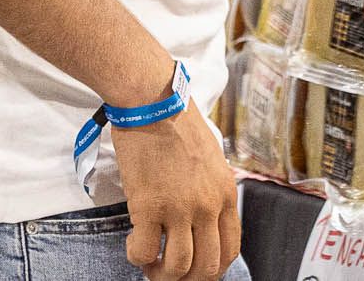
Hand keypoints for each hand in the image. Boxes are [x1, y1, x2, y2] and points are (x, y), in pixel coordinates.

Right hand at [108, 105, 239, 280]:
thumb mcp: (211, 159)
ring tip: (149, 263)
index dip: (212, 270)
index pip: (230, 250)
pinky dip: (136, 257)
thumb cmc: (178, 125)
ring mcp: (179, 208)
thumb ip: (211, 191)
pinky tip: (133, 243)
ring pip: (178, 267)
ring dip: (161, 273)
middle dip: (187, 279)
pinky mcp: (149, 206)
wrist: (155, 101)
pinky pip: (143, 251)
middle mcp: (207, 206)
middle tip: (169, 272)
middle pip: (206, 266)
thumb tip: (202, 220)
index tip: (195, 270)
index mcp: (225, 194)